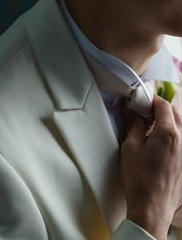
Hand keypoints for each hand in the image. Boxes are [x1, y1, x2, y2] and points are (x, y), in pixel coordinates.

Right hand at [120, 95, 181, 238]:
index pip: (163, 105)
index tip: (139, 101)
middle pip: (176, 114)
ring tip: (150, 128)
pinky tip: (157, 144)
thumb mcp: (130, 147)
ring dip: (168, 122)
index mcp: (169, 134)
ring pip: (181, 128)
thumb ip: (134, 125)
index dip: (150, 100)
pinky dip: (172, 136)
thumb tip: (132, 112)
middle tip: (143, 112)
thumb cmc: (140, 180)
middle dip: (160, 109)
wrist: (152, 208)